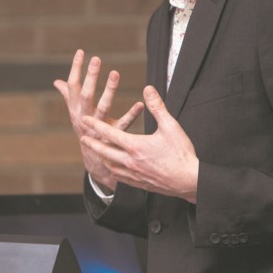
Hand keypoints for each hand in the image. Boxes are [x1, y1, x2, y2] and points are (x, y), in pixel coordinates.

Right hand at [54, 49, 143, 192]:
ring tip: (115, 73)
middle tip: (97, 59)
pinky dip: (131, 114)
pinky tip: (140, 104)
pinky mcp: (114, 137)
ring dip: (109, 90)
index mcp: (76, 110)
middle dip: (91, 77)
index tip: (81, 52)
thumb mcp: (76, 113)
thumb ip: (69, 97)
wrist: (94, 160)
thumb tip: (57, 81)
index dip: (76, 69)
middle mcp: (85, 118)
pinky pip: (123, 124)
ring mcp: (99, 128)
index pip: (73, 86)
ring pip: (103, 107)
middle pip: (86, 95)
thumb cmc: (86, 130)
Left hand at [81, 85, 199, 202]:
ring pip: (111, 166)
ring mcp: (134, 174)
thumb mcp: (171, 125)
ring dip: (102, 157)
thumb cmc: (182, 153)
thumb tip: (148, 89)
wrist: (189, 181)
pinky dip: (114, 170)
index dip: (95, 125)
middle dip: (92, 144)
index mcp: (135, 146)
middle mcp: (130, 161)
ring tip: (97, 152)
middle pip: (104, 151)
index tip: (84, 120)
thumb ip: (157, 106)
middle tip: (83, 138)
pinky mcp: (139, 183)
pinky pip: (120, 177)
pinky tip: (115, 168)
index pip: (110, 133)